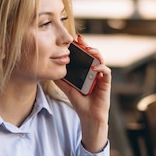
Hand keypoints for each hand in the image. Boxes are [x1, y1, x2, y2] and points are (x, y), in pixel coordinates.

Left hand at [55, 35, 110, 152]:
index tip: (74, 40)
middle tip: (80, 39)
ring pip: (101, 59)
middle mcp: (94, 71)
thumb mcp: (67, 89)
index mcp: (86, 71)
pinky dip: (101, 67)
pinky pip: (106, 71)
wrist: (88, 116)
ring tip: (88, 50)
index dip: (81, 46)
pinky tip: (94, 67)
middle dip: (87, 44)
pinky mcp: (106, 82)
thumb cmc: (80, 102)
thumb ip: (60, 79)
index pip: (84, 55)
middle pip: (93, 53)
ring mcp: (101, 76)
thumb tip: (49, 70)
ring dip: (95, 52)